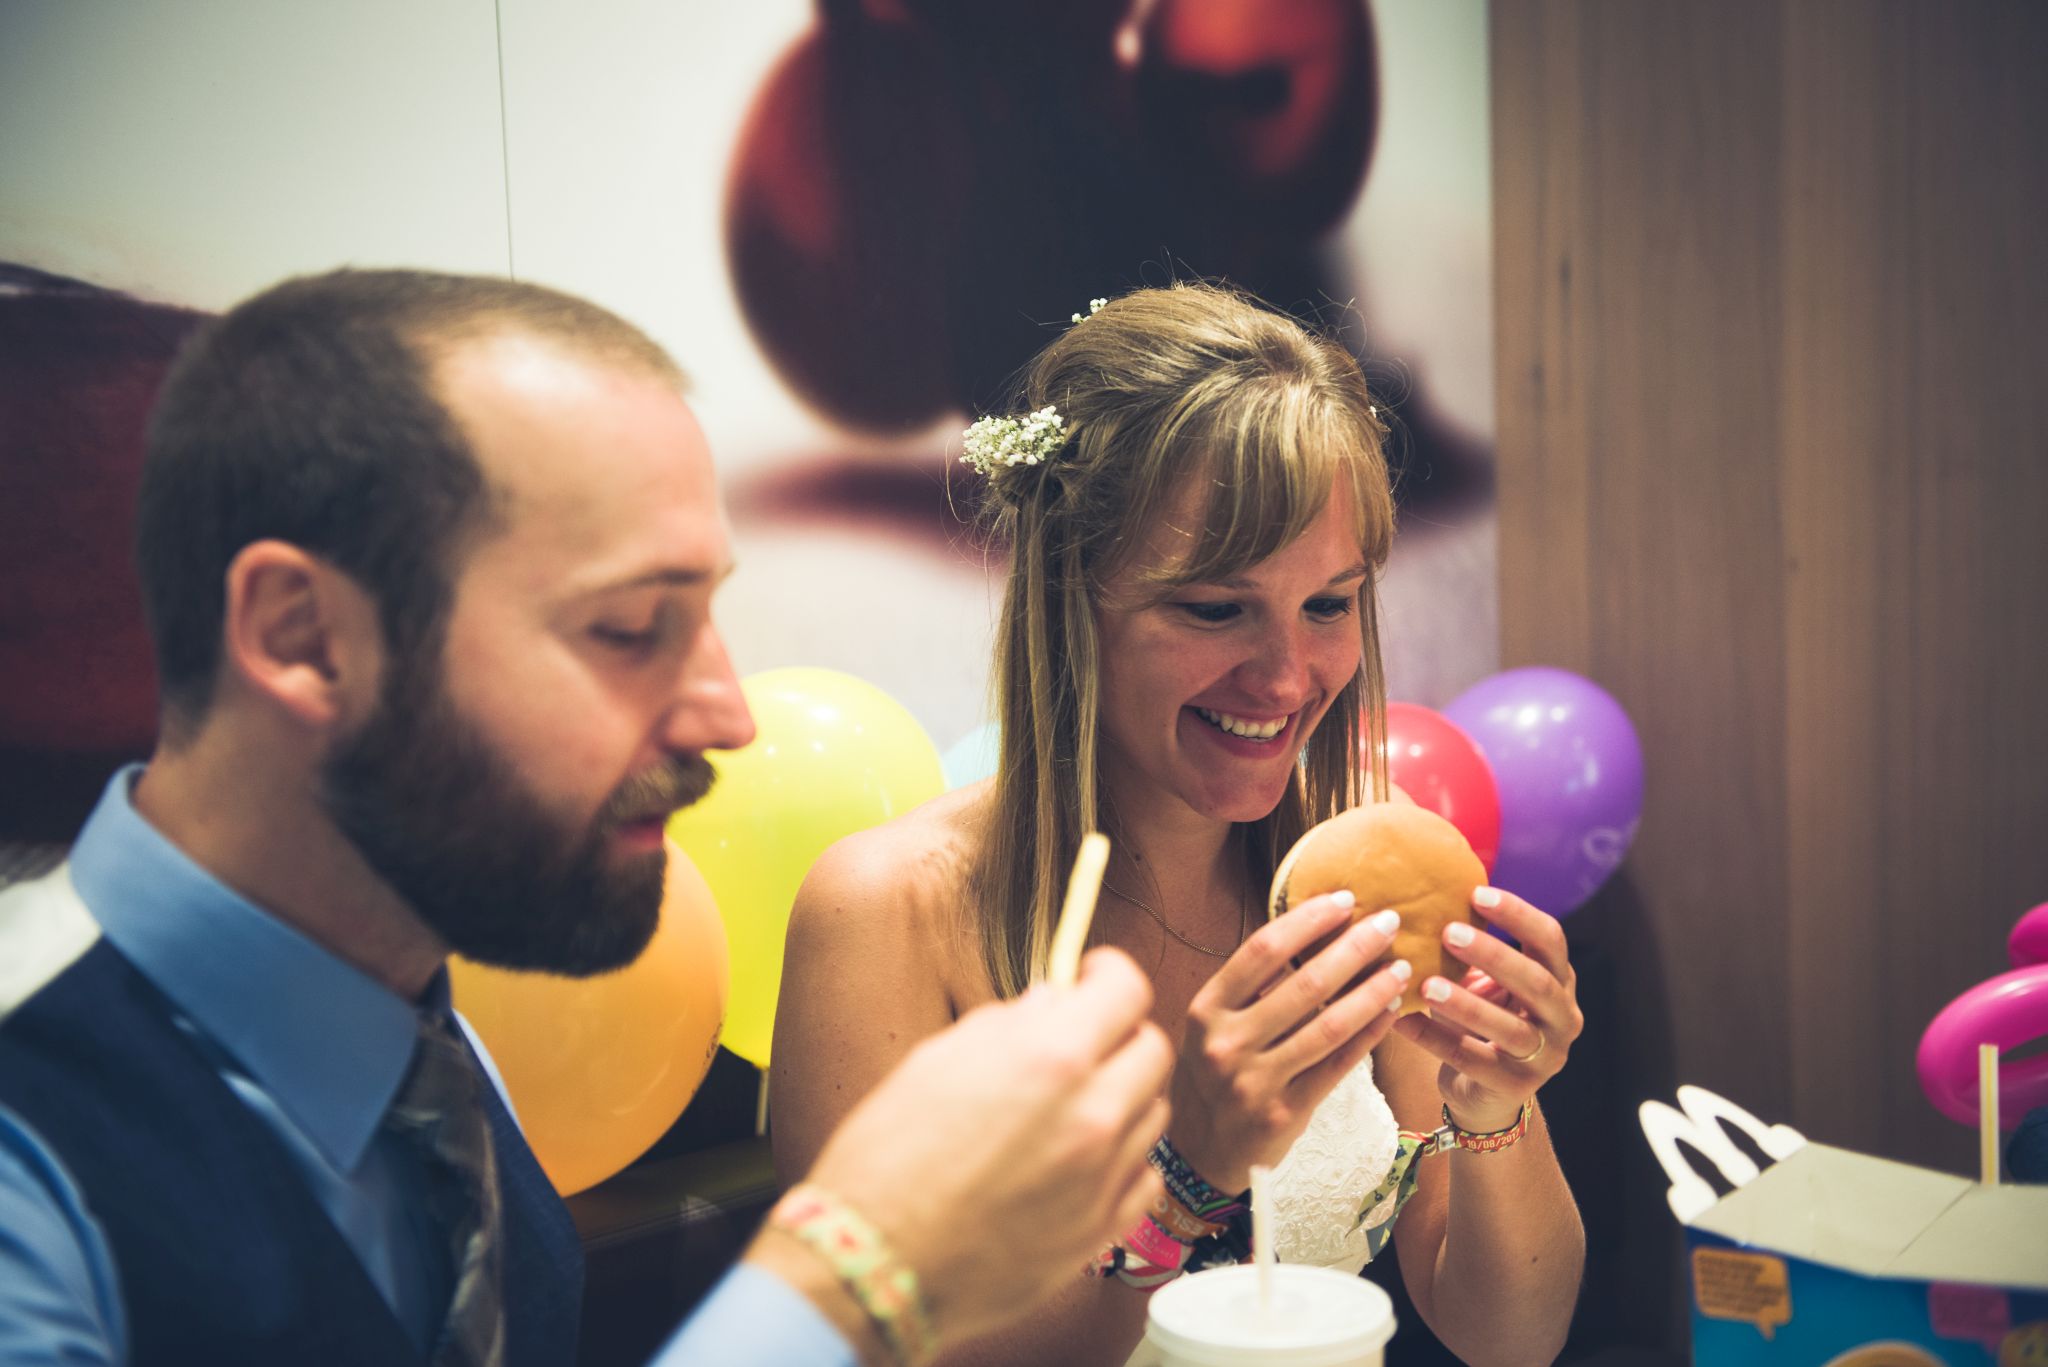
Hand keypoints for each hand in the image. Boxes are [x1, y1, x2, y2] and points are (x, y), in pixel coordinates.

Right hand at [799, 947, 1173, 1349]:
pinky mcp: (1102, 1231)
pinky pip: (1145, 1177)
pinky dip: (1124, 1160)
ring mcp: (1104, 1177)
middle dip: (1120, 1035)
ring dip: (1123, 1096)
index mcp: (1049, 1057)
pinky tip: (1082, 1160)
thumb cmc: (886, 1159)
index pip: (1126, 989)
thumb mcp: (934, 1061)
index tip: (1092, 978)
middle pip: (1153, 1050)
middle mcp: (1092, 1113)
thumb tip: (1050, 1005)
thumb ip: (1006, 1026)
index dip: (1108, 974)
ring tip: (1074, 1106)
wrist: (872, 1264)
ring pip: (1154, 1112)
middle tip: (1083, 1042)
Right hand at [1169, 891, 1409, 1192]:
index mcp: (1205, 1010)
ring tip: (1400, 966)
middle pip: (1304, 983)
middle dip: (1353, 947)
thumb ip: (1249, 990)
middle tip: (1388, 922)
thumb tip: (1311, 935)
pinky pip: (1338, 1064)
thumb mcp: (1210, 1028)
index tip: (1344, 900)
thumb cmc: (1212, 1077)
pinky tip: (1392, 1010)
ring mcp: (1255, 1081)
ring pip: (1329, 1024)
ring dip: (1372, 990)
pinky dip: (1369, 1034)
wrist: (1200, 1155)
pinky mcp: (1285, 1111)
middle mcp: (1226, 1043)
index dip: (1307, 921)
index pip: (1262, 951)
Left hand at [1393, 885, 1581, 1131]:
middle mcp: (1563, 1017)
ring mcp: (1545, 1056)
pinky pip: (1473, 1061)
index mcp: (1559, 980)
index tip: (1476, 894)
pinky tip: (1401, 1021)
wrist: (1485, 1092)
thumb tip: (1424, 894)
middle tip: (1449, 933)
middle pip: (1537, 982)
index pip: (1551, 940)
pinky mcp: (1515, 1087)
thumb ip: (1472, 949)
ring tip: (1426, 985)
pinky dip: (1435, 1039)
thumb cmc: (1482, 1019)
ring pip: (1510, 1028)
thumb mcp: (1486, 982)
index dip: (1519, 916)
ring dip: (1467, 1004)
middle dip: (1494, 955)